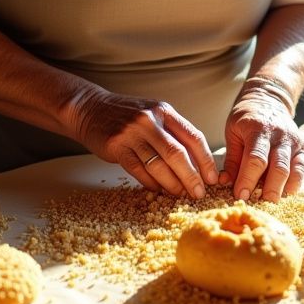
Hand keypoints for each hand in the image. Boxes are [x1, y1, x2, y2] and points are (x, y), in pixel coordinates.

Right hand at [71, 87, 218, 197]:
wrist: (90, 108)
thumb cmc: (127, 115)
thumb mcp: (153, 114)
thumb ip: (173, 132)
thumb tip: (197, 162)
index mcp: (164, 111)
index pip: (193, 137)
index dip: (205, 160)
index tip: (213, 178)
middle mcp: (150, 120)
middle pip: (178, 153)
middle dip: (192, 177)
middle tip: (199, 193)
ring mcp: (132, 133)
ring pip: (158, 165)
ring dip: (172, 184)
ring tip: (180, 195)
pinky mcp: (116, 146)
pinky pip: (138, 171)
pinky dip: (151, 184)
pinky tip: (158, 191)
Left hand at [220, 88, 303, 201]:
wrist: (268, 99)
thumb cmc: (246, 118)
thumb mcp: (232, 132)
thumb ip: (231, 159)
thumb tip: (224, 183)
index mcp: (258, 129)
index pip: (256, 158)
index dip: (248, 179)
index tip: (240, 196)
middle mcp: (279, 135)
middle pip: (278, 168)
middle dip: (268, 190)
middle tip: (258, 207)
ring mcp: (293, 141)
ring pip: (292, 170)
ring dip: (281, 190)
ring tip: (269, 204)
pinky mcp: (302, 148)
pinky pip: (301, 170)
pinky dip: (294, 185)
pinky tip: (284, 194)